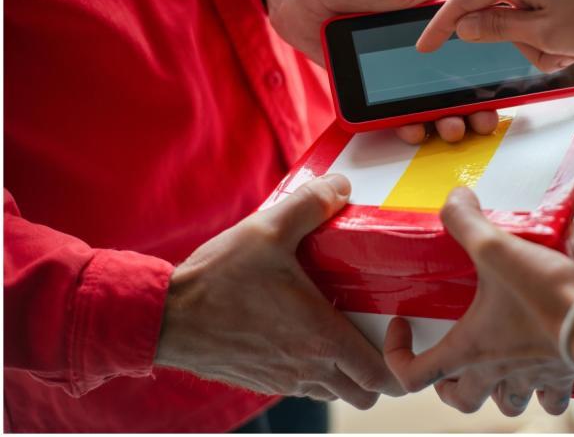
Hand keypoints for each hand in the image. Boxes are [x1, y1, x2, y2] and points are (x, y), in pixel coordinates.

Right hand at [155, 174, 402, 408]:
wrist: (164, 318)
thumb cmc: (217, 280)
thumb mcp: (268, 231)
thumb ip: (310, 205)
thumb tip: (341, 187)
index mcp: (320, 338)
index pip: (380, 376)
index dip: (399, 359)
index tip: (396, 328)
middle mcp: (307, 369)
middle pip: (365, 394)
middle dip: (378, 371)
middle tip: (375, 332)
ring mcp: (284, 380)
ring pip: (334, 393)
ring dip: (345, 371)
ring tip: (341, 330)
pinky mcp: (262, 381)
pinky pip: (304, 387)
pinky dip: (315, 371)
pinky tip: (303, 333)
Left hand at [264, 0, 509, 143]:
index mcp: (441, 18)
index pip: (478, 49)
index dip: (495, 71)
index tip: (511, 88)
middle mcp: (424, 49)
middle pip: (458, 86)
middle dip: (474, 108)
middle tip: (481, 121)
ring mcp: (398, 71)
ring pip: (428, 104)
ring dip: (445, 121)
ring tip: (450, 129)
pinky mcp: (372, 88)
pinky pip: (392, 113)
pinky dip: (405, 125)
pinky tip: (414, 129)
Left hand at [384, 187, 573, 415]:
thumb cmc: (547, 296)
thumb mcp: (497, 249)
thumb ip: (467, 222)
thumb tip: (455, 199)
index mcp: (470, 348)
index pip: (414, 376)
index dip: (397, 357)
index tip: (403, 328)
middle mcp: (496, 372)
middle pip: (460, 400)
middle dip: (450, 387)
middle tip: (450, 364)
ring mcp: (531, 379)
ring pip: (506, 405)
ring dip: (497, 391)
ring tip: (498, 368)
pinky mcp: (563, 375)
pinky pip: (550, 398)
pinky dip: (544, 390)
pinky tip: (546, 367)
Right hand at [417, 0, 573, 70]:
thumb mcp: (546, 31)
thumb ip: (499, 28)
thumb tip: (465, 26)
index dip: (442, 25)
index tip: (426, 45)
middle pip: (500, 13)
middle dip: (519, 43)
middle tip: (550, 54)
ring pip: (525, 16)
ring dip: (543, 41)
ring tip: (572, 47)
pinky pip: (545, 10)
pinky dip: (555, 31)